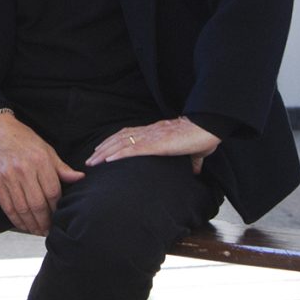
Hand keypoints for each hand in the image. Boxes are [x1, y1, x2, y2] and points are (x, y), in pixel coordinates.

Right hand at [0, 113, 83, 234]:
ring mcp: (8, 178)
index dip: (56, 207)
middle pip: (37, 204)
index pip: (52, 191)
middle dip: (45, 221)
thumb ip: (62, 168)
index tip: (59, 215)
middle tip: (50, 230)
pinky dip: (16, 220)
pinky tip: (24, 225)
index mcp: (40, 161)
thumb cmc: (24, 140)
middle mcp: (24, 170)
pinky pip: (7, 207)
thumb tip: (80, 178)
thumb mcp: (46, 150)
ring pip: (22, 209)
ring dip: (32, 224)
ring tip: (39, 231)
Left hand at [84, 118, 220, 175]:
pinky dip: (118, 154)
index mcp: (156, 133)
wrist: (209, 128)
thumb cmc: (203, 137)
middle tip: (90, 160)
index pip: (129, 136)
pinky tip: (107, 160)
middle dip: (103, 149)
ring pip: (121, 143)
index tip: (103, 151)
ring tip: (92, 162)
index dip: (114, 143)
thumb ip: (192, 161)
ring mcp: (151, 137)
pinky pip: (133, 149)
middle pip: (119, 139)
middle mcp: (149, 133)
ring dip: (104, 153)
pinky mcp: (156, 144)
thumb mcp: (195, 152)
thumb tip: (196, 171)